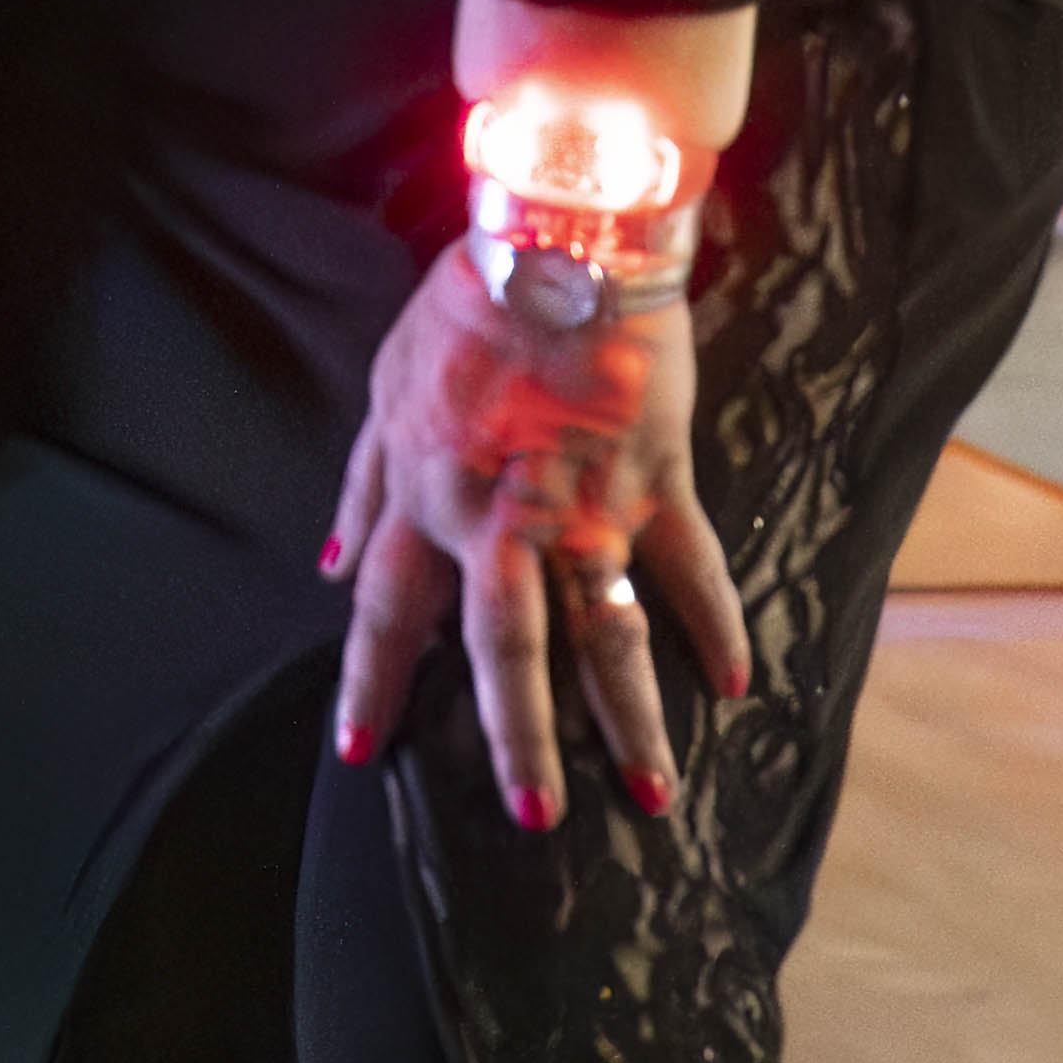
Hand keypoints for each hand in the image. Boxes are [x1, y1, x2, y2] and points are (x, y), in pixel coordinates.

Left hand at [322, 249, 748, 828]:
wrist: (558, 244)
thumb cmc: (464, 311)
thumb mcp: (382, 393)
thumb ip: (360, 487)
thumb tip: (329, 565)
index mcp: (425, 500)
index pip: (387, 613)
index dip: (372, 683)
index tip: (359, 751)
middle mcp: (502, 523)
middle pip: (504, 653)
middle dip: (517, 740)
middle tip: (534, 817)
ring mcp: (586, 509)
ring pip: (606, 635)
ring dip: (631, 720)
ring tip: (652, 795)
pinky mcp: (657, 481)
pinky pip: (692, 569)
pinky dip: (716, 626)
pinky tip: (734, 685)